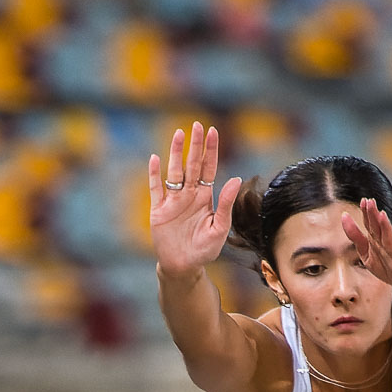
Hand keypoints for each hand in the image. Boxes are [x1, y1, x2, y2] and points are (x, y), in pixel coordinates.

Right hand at [149, 121, 241, 275]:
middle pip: (192, 165)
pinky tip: (156, 159)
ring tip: (179, 134)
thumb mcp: (219, 228)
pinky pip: (156, 189)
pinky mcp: (158, 210)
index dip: (210, 151)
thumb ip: (225, 204)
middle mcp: (189, 195)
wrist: (183, 266)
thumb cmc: (204, 250)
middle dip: (195, 146)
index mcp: (204, 197)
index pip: (208, 169)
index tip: (213, 132)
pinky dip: (155, 175)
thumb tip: (236, 179)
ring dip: (176, 153)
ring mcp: (173, 201)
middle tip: (197, 125)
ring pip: (174, 172)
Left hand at [342, 198, 391, 298]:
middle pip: (380, 230)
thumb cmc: (388, 267)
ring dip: (387, 228)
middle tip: (371, 202)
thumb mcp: (367, 253)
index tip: (364, 200)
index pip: (371, 225)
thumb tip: (344, 216)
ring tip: (382, 215)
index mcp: (378, 241)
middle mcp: (387, 246)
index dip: (367, 214)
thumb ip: (356, 236)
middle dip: (374, 216)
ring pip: (390, 241)